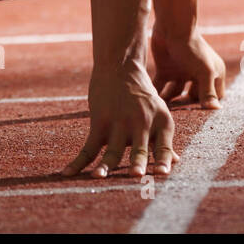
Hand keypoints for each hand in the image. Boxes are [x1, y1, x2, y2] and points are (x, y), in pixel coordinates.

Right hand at [62, 65, 176, 177]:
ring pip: (112, 150)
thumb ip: (163, 138)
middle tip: (135, 174)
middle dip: (137, 162)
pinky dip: (79, 162)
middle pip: (139, 148)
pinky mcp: (99, 120)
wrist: (120, 66)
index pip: (163, 146)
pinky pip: (89, 146)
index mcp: (161, 121)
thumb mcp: (158, 111)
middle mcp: (142, 122)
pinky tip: (67, 173)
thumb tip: (175, 161)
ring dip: (104, 165)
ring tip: (97, 177)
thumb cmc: (141, 94)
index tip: (161, 173)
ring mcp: (120, 121)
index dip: (163, 160)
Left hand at [151, 30, 224, 108]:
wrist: (172, 26)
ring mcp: (181, 71)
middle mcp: (197, 74)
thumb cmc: (192, 48)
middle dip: (186, 105)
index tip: (198, 115)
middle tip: (178, 116)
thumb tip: (216, 110)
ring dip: (170, 101)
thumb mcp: (203, 71)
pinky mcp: (165, 68)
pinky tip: (151, 101)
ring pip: (176, 93)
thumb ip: (208, 91)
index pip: (214, 96)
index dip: (207, 105)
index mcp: (213, 74)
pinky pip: (161, 85)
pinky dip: (157, 93)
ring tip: (163, 110)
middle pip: (193, 96)